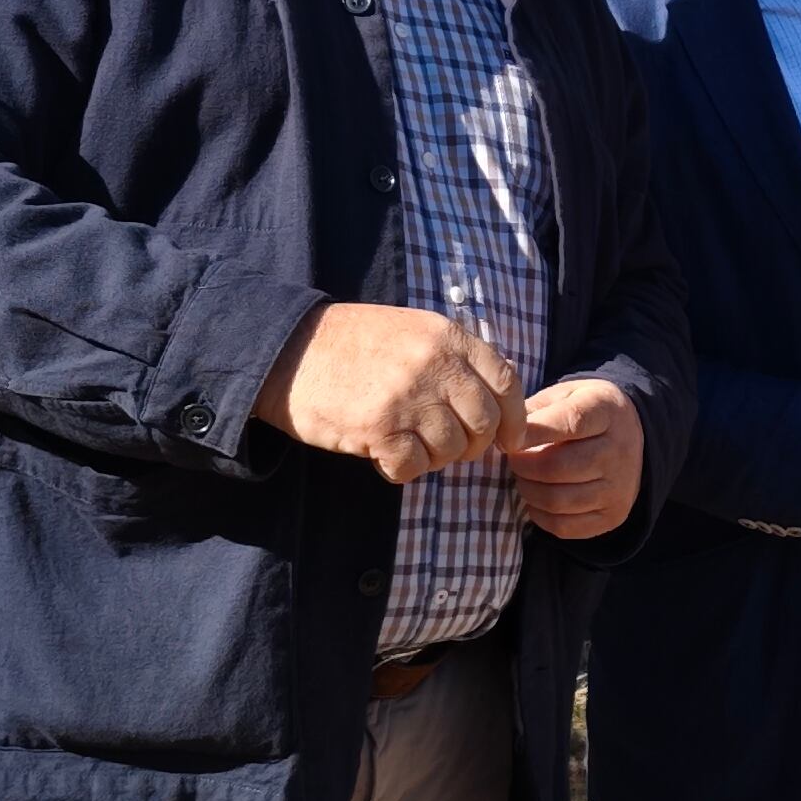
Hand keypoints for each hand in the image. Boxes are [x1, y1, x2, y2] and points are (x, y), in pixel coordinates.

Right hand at [254, 302, 519, 484]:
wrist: (286, 351)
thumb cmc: (350, 344)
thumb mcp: (410, 330)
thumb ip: (453, 357)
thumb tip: (497, 397)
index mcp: (446, 336)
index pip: (505, 382)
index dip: (513, 418)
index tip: (509, 439)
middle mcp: (434, 364)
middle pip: (484, 423)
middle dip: (473, 446)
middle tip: (448, 448)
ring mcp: (408, 397)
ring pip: (450, 450)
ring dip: (433, 458)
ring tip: (406, 445)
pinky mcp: (379, 428)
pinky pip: (413, 468)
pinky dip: (401, 470)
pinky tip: (383, 456)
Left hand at [512, 375, 643, 539]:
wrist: (631, 439)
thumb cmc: (587, 413)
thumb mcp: (567, 394)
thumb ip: (537, 408)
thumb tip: (504, 433)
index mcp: (607, 412)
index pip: (570, 422)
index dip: (534, 433)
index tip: (508, 439)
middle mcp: (619, 451)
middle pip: (557, 467)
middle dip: (523, 466)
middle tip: (513, 460)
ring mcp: (619, 488)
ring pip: (557, 500)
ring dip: (528, 491)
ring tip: (524, 478)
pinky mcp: (613, 516)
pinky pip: (564, 526)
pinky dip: (540, 515)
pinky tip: (537, 499)